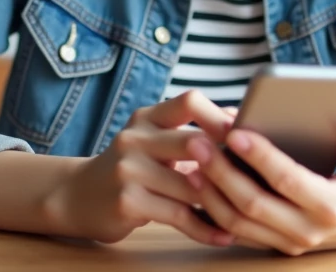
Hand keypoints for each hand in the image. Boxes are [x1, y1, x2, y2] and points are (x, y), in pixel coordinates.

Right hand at [42, 92, 236, 245]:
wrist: (77, 196)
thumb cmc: (131, 168)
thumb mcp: (152, 141)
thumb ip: (189, 132)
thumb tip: (242, 123)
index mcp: (148, 117)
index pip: (188, 101)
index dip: (220, 115)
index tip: (248, 133)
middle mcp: (136, 137)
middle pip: (194, 143)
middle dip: (228, 162)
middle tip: (258, 179)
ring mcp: (129, 169)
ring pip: (191, 185)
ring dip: (223, 202)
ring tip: (249, 214)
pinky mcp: (127, 201)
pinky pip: (178, 215)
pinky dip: (204, 228)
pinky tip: (223, 235)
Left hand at [187, 128, 335, 254]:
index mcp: (333, 205)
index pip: (287, 180)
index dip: (259, 156)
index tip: (235, 131)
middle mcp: (310, 230)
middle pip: (253, 204)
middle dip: (221, 172)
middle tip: (198, 141)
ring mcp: (292, 242)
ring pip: (238, 222)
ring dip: (211, 192)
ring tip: (193, 158)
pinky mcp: (279, 244)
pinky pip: (237, 231)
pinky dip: (213, 209)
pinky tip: (198, 181)